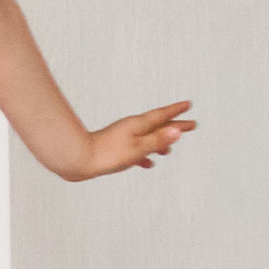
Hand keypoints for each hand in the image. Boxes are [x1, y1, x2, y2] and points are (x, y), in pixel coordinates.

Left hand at [75, 101, 195, 179]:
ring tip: (169, 150)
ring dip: (159, 143)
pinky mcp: (115, 150)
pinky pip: (135, 150)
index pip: (162, 115)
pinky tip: (147, 163)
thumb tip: (177, 130)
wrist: (77, 159)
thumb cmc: (106, 154)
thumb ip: (157, 140)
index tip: (189, 105)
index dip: (176, 111)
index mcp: (138, 125)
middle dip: (174, 126)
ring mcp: (122, 138)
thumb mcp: (137, 148)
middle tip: (191, 125)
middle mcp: (131, 129)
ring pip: (146, 139)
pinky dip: (145, 155)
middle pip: (157, 126)